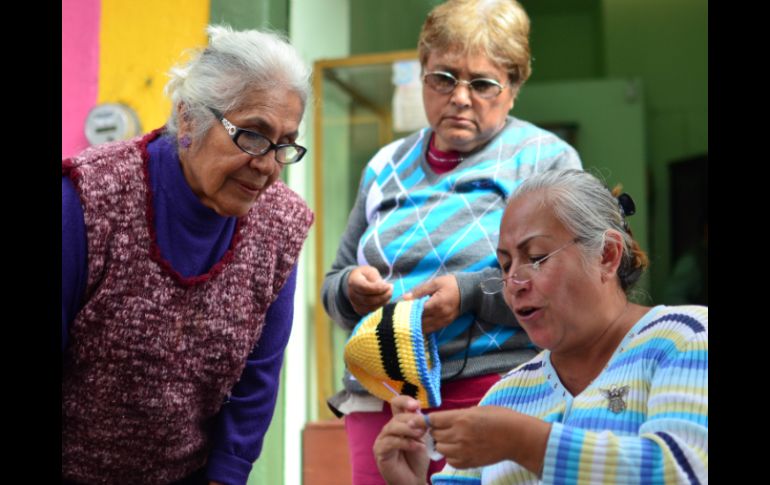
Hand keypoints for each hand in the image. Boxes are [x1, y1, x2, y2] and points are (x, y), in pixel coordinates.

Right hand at [347, 266, 392, 315]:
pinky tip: (384, 299)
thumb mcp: (370, 271)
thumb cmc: (365, 275)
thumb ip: (375, 278)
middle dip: (383, 295)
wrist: (356, 281)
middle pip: (369, 300)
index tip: (388, 285)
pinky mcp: (359, 310)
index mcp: (353, 282)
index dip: (378, 288)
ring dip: (384, 301)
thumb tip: (382, 287)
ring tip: (389, 292)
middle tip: (391, 288)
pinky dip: (380, 305)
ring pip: (371, 307)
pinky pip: (371, 311)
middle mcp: (351, 294)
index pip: (365, 288)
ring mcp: (354, 303)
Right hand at [374, 396, 429, 484]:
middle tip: (424, 429)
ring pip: (392, 427)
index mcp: (399, 422)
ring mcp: (382, 439)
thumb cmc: (417, 459)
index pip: (397, 404)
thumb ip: (420, 425)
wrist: (413, 480)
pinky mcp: (380, 451)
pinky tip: (415, 446)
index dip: (405, 401)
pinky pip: (390, 442)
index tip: (416, 405)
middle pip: (397, 416)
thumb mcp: (422, 439)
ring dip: (408, 430)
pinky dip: (404, 443)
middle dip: (412, 420)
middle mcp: (389, 428)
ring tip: (420, 436)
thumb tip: (421, 413)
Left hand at [403, 275, 459, 333]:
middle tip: (399, 317)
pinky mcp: (446, 324)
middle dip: (409, 320)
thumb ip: (419, 291)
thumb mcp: (435, 283)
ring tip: (406, 322)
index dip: (406, 311)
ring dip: (415, 326)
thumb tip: (405, 298)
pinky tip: (416, 326)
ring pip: (425, 329)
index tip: (399, 309)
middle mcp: (439, 316)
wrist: (470, 291)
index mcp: (436, 304)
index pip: (416, 312)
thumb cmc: (451, 284)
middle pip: (419, 322)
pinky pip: (432, 330)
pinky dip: (423, 329)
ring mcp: (443, 321)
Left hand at [428, 406, 549, 473]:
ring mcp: (463, 450)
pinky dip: (451, 456)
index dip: (427, 420)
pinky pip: (450, 461)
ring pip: (440, 448)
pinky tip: (459, 450)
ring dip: (442, 443)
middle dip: (436, 431)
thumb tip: (444, 420)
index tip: (424, 420)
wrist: (517, 437)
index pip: (433, 420)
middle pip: (434, 434)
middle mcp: (459, 435)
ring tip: (452, 439)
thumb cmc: (500, 418)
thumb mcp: (477, 409)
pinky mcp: (469, 463)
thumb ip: (459, 415)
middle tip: (443, 428)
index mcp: (461, 418)